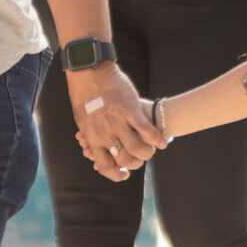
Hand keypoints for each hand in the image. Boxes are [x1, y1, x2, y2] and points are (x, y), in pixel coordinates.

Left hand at [68, 64, 165, 181]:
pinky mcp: (130, 110)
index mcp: (93, 139)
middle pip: (125, 160)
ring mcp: (118, 123)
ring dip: (148, 153)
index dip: (117, 174)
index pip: (105, 167)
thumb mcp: (82, 120)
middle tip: (142, 157)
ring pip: (138, 149)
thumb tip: (88, 147)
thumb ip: (89, 135)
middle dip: (137, 163)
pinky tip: (164, 142)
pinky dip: (157, 138)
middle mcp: (105, 135)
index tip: (125, 173)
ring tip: (154, 150)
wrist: (89, 72)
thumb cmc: (84, 95)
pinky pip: (146, 130)